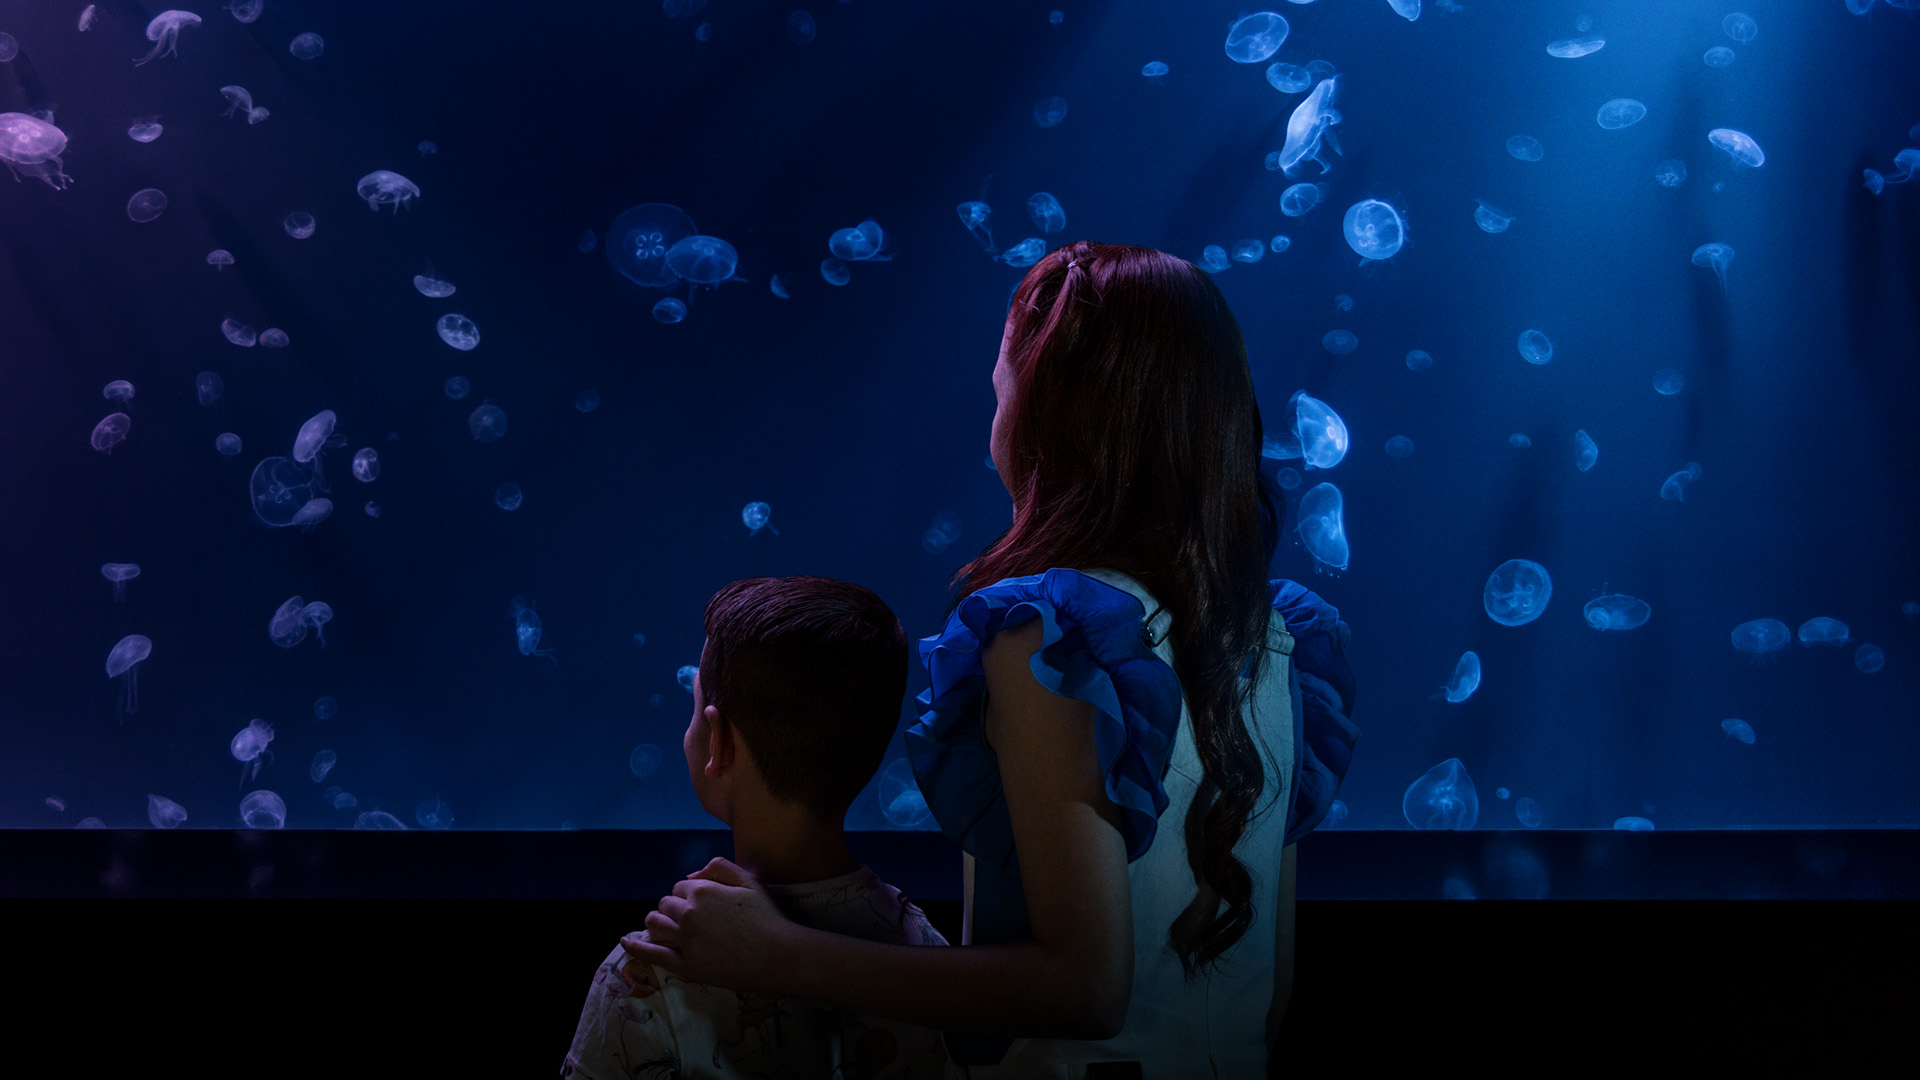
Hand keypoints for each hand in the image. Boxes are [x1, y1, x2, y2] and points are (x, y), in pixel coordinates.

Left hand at [621, 858, 793, 992]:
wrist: (778, 955)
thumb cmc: (766, 917)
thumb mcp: (749, 880)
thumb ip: (719, 867)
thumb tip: (692, 874)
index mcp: (703, 891)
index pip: (680, 887)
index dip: (690, 895)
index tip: (704, 905)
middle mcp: (688, 914)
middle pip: (665, 905)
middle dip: (674, 908)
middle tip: (692, 920)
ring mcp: (684, 941)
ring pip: (654, 925)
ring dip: (657, 923)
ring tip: (668, 928)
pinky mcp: (685, 966)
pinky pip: (652, 954)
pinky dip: (636, 945)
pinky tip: (626, 940)